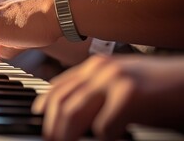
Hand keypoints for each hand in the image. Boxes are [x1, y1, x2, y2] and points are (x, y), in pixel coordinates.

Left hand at [32, 55, 183, 140]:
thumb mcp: (122, 88)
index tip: (40, 126)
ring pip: (73, 114)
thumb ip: (96, 96)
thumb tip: (71, 119)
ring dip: (67, 136)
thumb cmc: (162, 92)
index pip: (58, 89)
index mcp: (96, 67)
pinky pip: (104, 128)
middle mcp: (101, 69)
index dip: (43, 109)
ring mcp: (115, 80)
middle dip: (52, 128)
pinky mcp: (130, 95)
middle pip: (60, 102)